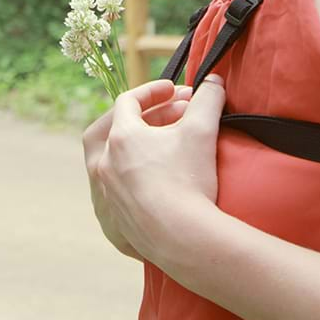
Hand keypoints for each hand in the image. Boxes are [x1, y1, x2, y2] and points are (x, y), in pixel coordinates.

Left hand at [85, 75, 226, 264]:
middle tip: (169, 116)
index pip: (129, 101)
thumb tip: (214, 81)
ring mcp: (106, 195)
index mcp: (120, 138)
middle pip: (112, 129)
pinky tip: (152, 182)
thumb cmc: (189, 180)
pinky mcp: (114, 223)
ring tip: (159, 145)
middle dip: (141, 117)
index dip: (153, 91)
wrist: (183, 239)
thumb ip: (209, 99)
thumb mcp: (202, 130)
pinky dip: (130, 181)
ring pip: (110, 162)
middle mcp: (104, 165)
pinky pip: (115, 194)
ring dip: (132, 149)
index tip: (175, 91)